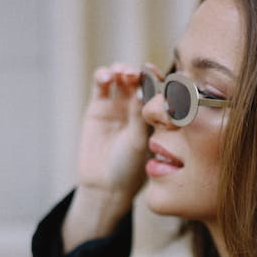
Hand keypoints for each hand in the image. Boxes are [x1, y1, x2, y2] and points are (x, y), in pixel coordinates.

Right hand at [62, 63, 150, 249]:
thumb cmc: (129, 168)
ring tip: (122, 74)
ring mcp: (118, 105)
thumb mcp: (139, 142)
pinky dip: (103, 76)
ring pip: (121, 78)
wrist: (105, 185)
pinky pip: (101, 85)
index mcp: (155, 114)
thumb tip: (142, 89)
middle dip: (139, 73)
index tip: (156, 73)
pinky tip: (107, 76)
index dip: (157, 77)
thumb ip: (140, 116)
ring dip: (122, 70)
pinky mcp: (98, 107)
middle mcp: (138, 107)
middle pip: (139, 79)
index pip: (158, 89)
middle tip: (137, 73)